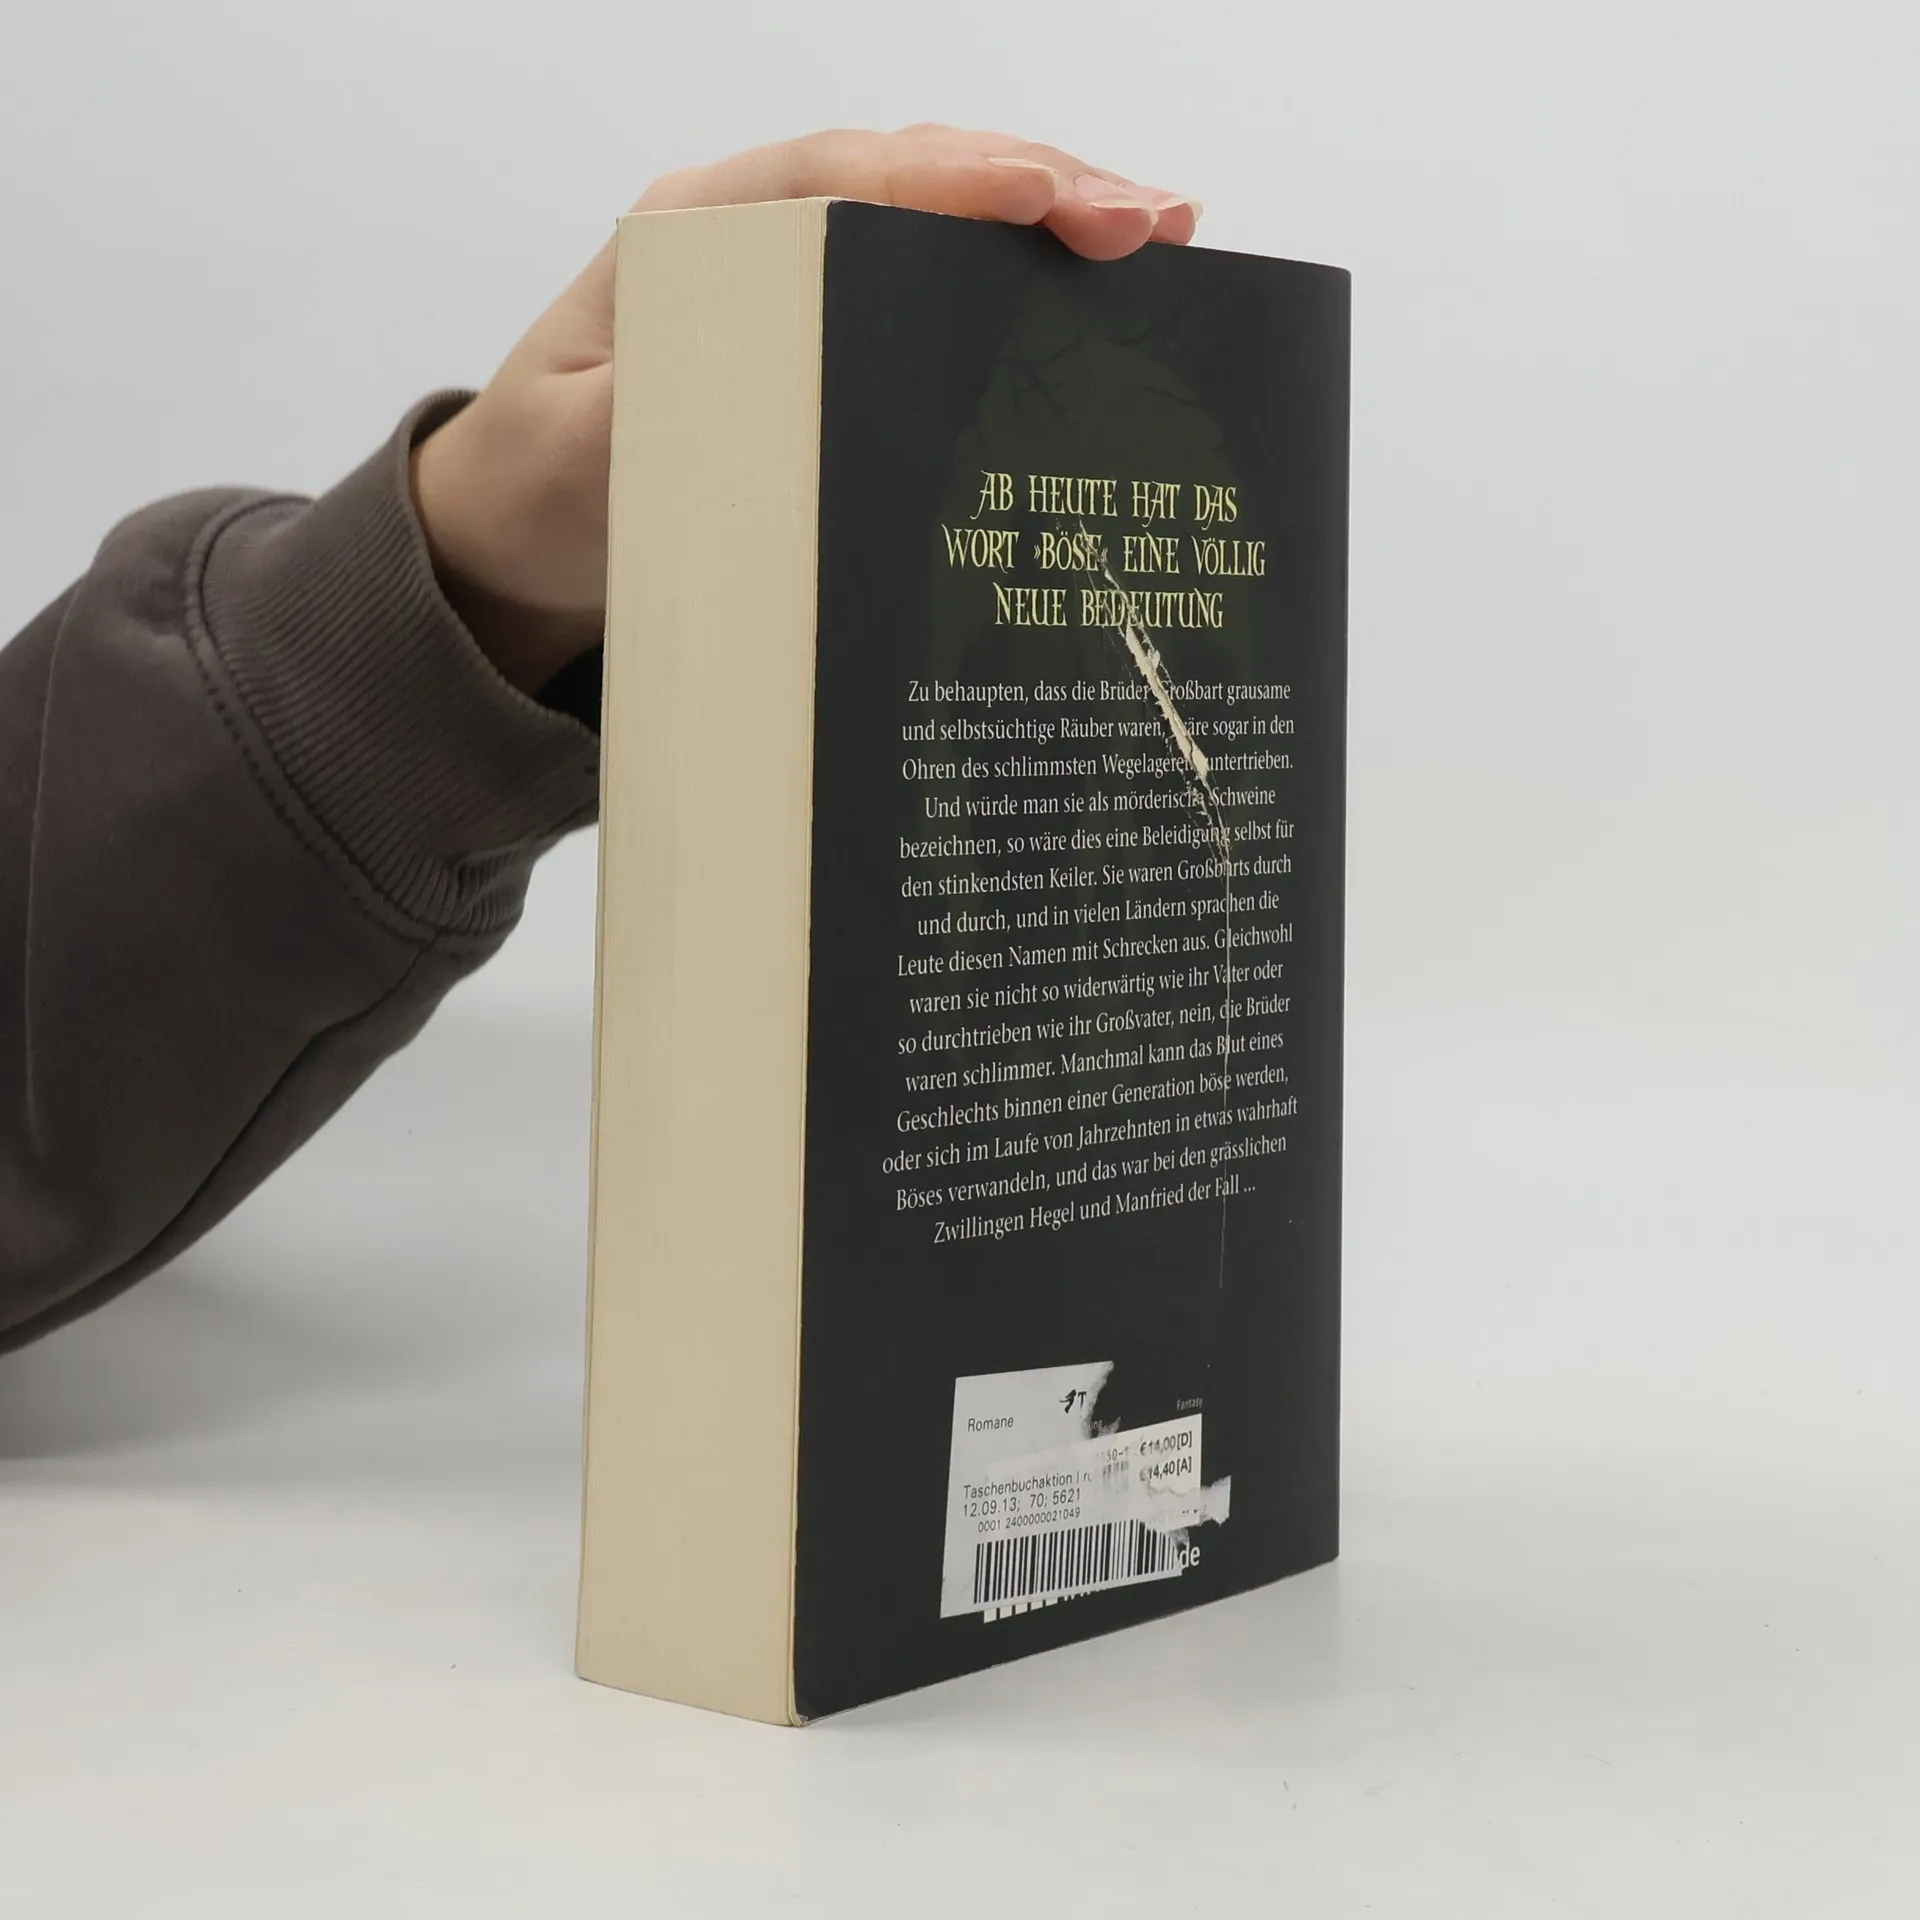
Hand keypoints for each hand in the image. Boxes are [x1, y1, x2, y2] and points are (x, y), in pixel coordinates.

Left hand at [410, 125, 1202, 694]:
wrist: (508, 538)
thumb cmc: (538, 492)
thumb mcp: (582, 457)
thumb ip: (660, 408)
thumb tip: (779, 375)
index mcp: (691, 237)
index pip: (838, 177)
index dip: (948, 180)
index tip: (1045, 200)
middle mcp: (752, 235)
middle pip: (911, 177)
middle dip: (1037, 187)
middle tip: (1149, 223)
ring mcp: (792, 279)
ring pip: (936, 220)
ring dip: (1048, 221)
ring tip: (1161, 238)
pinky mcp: (820, 335)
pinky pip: (928, 286)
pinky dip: (1014, 282)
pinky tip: (1091, 294)